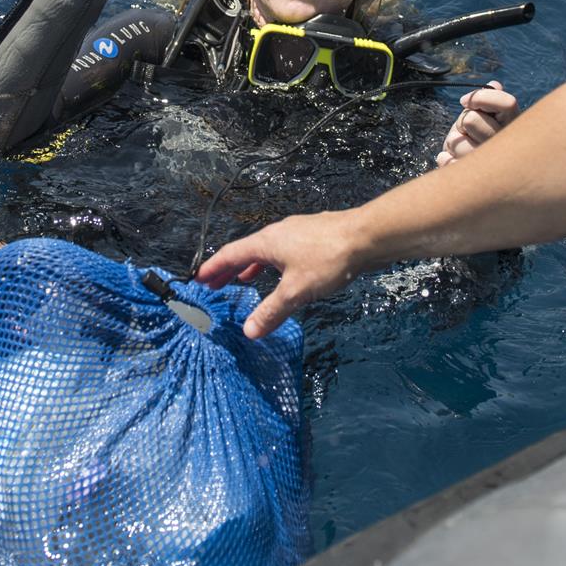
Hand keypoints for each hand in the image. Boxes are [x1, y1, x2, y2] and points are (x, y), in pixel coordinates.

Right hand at [195, 210, 369, 338]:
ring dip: (252, 267)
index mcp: (266, 242)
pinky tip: (284, 275)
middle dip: (229, 269)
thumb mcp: (296, 291)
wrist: (367, 236)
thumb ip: (272, 311)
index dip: (213, 268)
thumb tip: (248, 332)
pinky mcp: (314, 237)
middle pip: (246, 252)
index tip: (198, 278)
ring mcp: (297, 233)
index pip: (231, 255)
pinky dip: (273, 265)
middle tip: (214, 284)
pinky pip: (284, 252)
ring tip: (244, 281)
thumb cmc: (328, 259)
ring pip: (267, 252)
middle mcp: (278, 233)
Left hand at [435, 80, 517, 166]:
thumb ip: (490, 101)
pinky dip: (446, 159)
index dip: (481, 97)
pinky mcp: (475, 181)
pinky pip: (450, 162)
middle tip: (466, 130)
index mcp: (514, 125)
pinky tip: (453, 160)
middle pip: (472, 120)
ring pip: (457, 141)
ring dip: (453, 142)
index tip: (465, 101)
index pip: (507, 103)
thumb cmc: (479, 137)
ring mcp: (492, 166)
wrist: (476, 173)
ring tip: (462, 147)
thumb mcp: (486, 117)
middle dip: (462, 121)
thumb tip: (495, 85)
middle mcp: (508, 146)